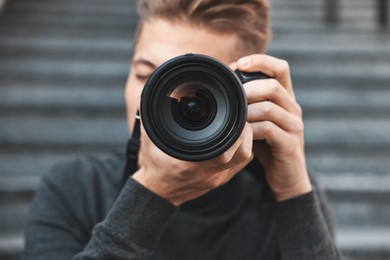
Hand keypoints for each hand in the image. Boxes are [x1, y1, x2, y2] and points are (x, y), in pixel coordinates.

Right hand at [132, 122, 253, 205]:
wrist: (156, 191)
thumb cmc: (153, 165)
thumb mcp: (149, 138)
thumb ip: (153, 117)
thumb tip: (155, 95)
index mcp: (191, 163)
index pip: (224, 151)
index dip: (235, 131)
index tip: (234, 115)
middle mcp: (207, 172)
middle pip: (241, 154)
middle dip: (244, 132)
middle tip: (239, 118)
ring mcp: (215, 178)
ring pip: (243, 160)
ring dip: (245, 141)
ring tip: (237, 127)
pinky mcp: (219, 181)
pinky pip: (239, 165)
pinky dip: (240, 150)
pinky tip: (233, 141)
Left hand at [233, 54, 311, 200]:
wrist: (286, 176)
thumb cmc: (268, 145)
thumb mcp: (258, 120)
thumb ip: (249, 103)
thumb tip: (225, 84)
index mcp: (286, 98)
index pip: (280, 68)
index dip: (261, 61)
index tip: (238, 64)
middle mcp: (293, 108)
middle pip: (273, 86)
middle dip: (247, 89)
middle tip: (231, 98)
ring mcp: (294, 126)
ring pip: (269, 107)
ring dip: (246, 111)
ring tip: (233, 118)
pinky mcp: (290, 144)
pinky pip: (269, 130)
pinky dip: (251, 129)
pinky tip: (242, 134)